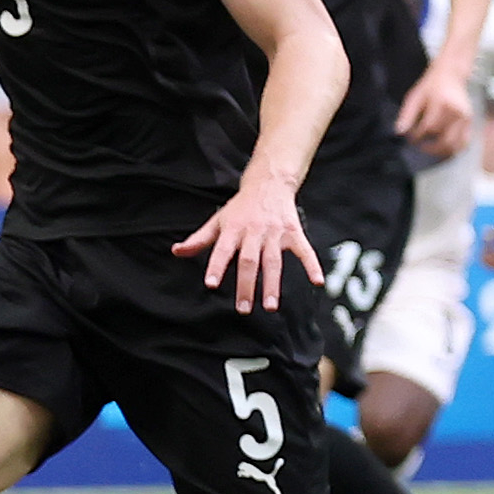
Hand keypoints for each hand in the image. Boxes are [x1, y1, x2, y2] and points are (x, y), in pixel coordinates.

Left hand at [174, 172, 321, 311]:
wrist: (269, 184)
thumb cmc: (241, 207)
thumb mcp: (218, 220)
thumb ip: (199, 239)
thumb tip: (177, 252)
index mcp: (233, 229)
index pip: (222, 250)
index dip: (216, 267)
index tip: (212, 284)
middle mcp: (254, 232)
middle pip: (249, 262)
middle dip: (246, 286)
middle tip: (243, 309)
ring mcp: (275, 233)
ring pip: (273, 262)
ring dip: (272, 285)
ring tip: (270, 306)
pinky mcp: (293, 233)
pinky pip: (304, 251)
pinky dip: (312, 266)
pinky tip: (317, 282)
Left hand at [393, 60, 475, 160]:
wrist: (451, 75)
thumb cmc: (431, 86)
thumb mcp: (415, 96)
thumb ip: (407, 115)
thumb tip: (399, 132)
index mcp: (442, 103)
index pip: (429, 127)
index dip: (418, 135)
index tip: (411, 137)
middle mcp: (457, 112)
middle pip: (445, 139)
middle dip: (431, 147)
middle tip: (420, 147)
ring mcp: (466, 118)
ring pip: (456, 144)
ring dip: (442, 151)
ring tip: (431, 149)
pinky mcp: (470, 122)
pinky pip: (464, 142)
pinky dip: (455, 148)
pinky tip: (444, 148)